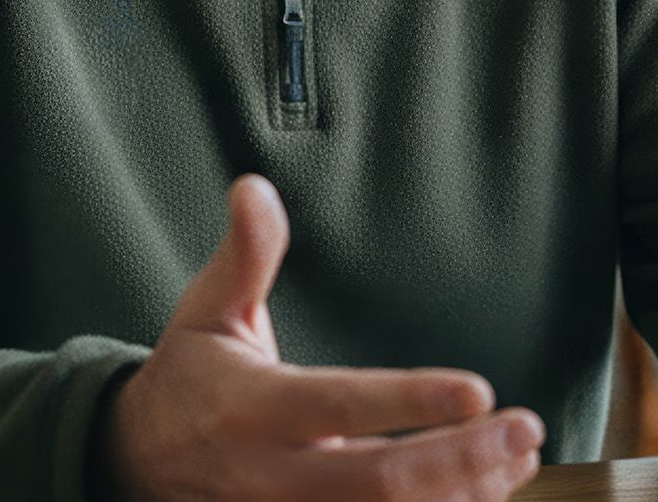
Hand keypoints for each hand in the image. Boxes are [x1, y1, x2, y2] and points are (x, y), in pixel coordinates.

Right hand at [97, 176, 544, 500]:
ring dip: (463, 497)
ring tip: (520, 460)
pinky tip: (486, 493)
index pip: (341, 405)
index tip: (479, 391)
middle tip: (525, 430)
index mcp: (252, 407)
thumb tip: (254, 186)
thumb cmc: (190, 379)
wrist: (132, 463)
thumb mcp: (207, 311)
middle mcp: (270, 475)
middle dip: (462, 461)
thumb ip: (245, 254)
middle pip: (378, 483)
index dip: (411, 403)